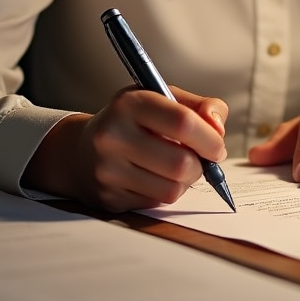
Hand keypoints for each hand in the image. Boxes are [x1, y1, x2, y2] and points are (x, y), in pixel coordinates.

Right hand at [23, 84, 228, 212]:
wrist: (81, 150)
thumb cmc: (132, 121)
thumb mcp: (163, 98)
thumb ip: (199, 106)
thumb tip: (218, 128)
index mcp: (130, 103)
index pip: (183, 122)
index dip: (209, 138)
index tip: (217, 146)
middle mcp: (114, 135)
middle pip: (181, 163)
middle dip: (201, 165)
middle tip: (201, 159)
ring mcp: (108, 169)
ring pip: (172, 189)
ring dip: (186, 181)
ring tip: (177, 166)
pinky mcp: (109, 197)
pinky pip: (157, 202)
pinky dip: (167, 191)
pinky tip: (157, 177)